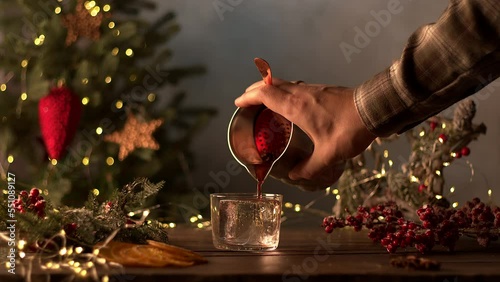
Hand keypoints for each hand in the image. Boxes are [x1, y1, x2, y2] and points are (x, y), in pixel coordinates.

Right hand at [235, 78, 375, 187]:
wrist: (374, 109)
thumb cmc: (349, 130)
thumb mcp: (328, 155)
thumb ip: (310, 168)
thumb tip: (296, 176)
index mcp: (296, 107)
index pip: (265, 95)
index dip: (249, 97)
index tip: (238, 103)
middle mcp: (301, 94)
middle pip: (271, 85)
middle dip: (255, 90)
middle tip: (245, 100)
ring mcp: (312, 90)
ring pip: (284, 84)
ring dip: (270, 89)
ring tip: (263, 101)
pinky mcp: (322, 90)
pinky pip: (295, 87)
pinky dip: (284, 91)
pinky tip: (289, 103)